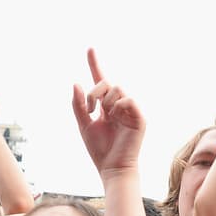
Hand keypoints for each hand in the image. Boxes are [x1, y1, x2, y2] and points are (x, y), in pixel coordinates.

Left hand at [72, 49, 144, 175]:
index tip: (89, 48)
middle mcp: (119, 105)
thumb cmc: (99, 150)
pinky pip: (128, 100)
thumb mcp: (83, 125)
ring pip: (117, 89)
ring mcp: (130, 110)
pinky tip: (114, 117)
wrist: (112, 168)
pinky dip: (118, 105)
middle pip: (106, 82)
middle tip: (90, 109)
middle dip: (94, 92)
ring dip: (105, 100)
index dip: (94, 64)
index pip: (100, 80)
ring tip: (104, 116)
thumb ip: (78, 105)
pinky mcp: (139, 118)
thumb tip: (76, 83)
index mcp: (106, 106)